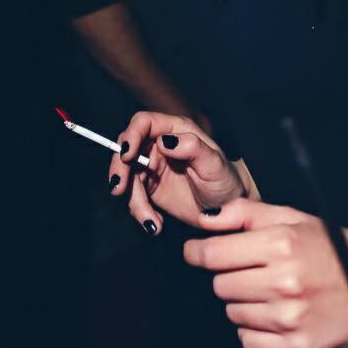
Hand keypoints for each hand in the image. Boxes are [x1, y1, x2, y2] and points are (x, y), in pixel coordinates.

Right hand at [109, 111, 245, 233]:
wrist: (227, 209)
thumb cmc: (225, 180)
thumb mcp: (214, 164)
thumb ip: (192, 148)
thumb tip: (166, 140)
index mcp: (176, 130)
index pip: (144, 122)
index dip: (131, 135)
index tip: (127, 155)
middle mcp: (160, 144)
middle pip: (126, 147)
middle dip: (119, 168)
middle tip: (119, 190)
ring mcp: (152, 165)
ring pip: (126, 176)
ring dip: (132, 199)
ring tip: (151, 222)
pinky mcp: (149, 187)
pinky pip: (132, 196)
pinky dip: (139, 212)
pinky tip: (155, 224)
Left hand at [183, 198, 347, 347]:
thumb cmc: (328, 246)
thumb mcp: (290, 217)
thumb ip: (244, 213)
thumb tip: (205, 218)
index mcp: (281, 244)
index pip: (214, 254)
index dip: (198, 253)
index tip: (195, 252)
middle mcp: (284, 282)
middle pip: (219, 285)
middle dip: (228, 276)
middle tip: (251, 271)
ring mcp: (290, 318)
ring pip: (232, 313)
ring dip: (243, 302)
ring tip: (269, 292)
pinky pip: (248, 342)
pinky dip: (254, 330)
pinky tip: (273, 315)